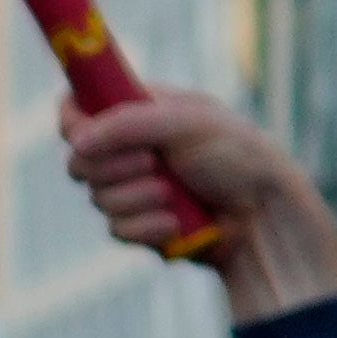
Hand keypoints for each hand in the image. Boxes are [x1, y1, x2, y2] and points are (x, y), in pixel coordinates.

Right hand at [62, 95, 336, 318]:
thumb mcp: (186, 123)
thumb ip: (129, 124)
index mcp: (140, 109)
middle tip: (152, 162)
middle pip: (79, 161)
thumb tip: (78, 141)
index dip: (74, 121)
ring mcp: (132, 189)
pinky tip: (177, 223)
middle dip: (114, 167)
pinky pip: (116, 230)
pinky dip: (147, 227)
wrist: (262, 216)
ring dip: (138, 198)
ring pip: (97, 199)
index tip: (84, 133)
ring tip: (175, 194)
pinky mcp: (138, 226)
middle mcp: (131, 148)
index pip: (81, 107)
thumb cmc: (237, 157)